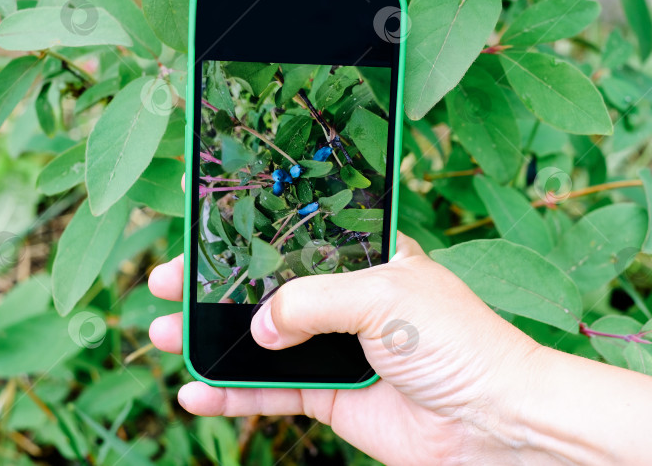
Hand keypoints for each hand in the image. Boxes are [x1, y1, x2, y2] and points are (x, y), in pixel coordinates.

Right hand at [148, 233, 544, 464]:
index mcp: (364, 259)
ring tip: (161, 336)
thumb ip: (312, 301)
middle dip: (213, 288)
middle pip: (265, 289)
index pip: (293, 237)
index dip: (246, 235)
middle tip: (165, 286)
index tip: (199, 233)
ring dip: (211, 340)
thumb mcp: (382, 297)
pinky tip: (196, 394)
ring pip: (259, 342)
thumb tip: (258, 324)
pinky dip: (233, 394)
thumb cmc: (455, 340)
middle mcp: (345, 300)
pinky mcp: (331, 396)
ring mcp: (335, 349)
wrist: (490, 418)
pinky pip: (271, 392)